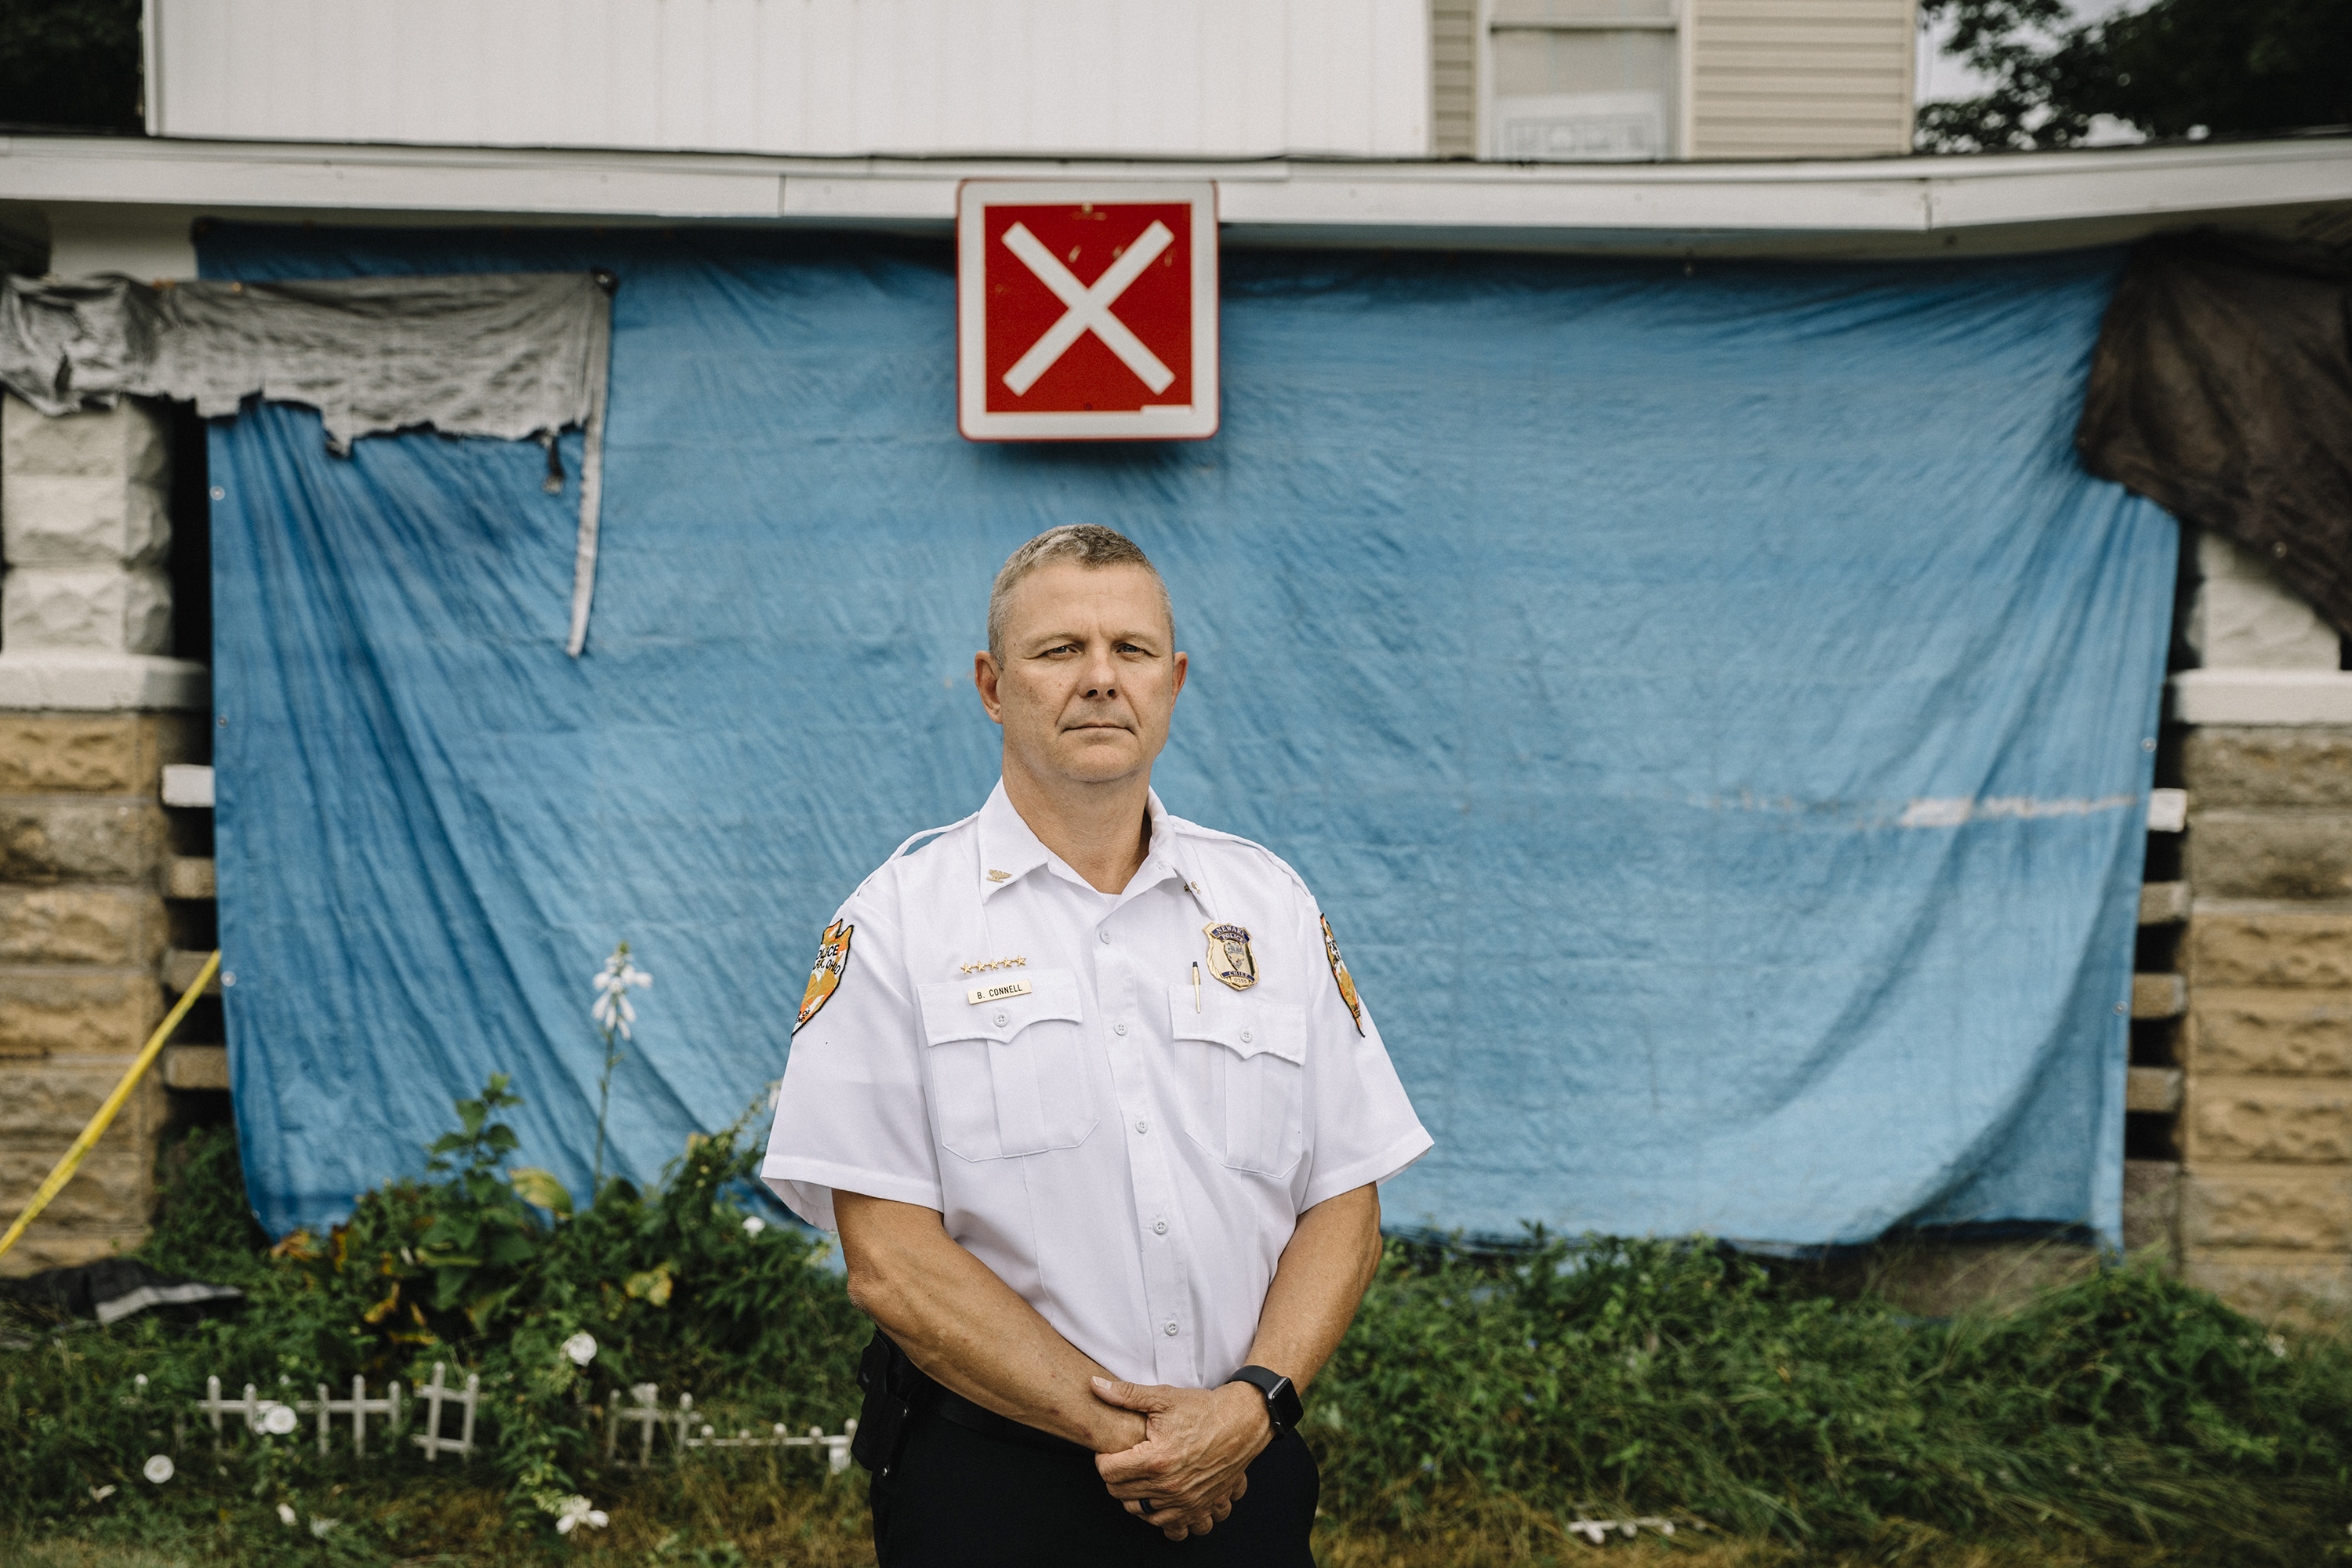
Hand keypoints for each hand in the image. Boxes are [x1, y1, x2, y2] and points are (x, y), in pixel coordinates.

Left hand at [1091, 1377, 1268, 1539]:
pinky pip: (1171, 1527)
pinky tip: (1160, 1499)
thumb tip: (1094, 1384)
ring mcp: (1185, 1501)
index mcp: (1156, 1459)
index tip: (1111, 1451)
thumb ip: (1125, 1394)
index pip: (1108, 1472)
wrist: (1241, 1423)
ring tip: (1140, 1478)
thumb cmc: (1202, 1409)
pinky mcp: (1200, 1507)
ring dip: (1135, 1498)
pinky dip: (1161, 1517)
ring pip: (1141, 1513)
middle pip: (1120, 1494)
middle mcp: (1169, 1486)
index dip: (1103, 1459)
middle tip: (1125, 1461)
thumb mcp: (1163, 1397)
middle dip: (1116, 1477)